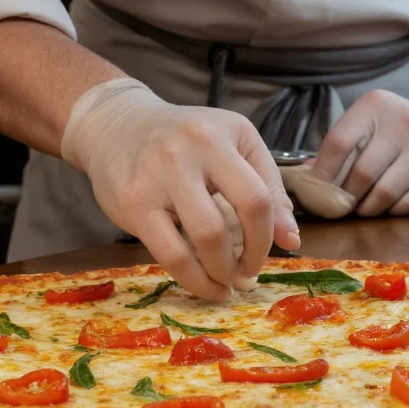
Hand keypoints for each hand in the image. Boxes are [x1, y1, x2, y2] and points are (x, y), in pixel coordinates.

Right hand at [61, 78, 300, 301]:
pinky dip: (191, 278)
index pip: (256, 198)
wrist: (116, 123)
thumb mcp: (235, 143)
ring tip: (223, 283)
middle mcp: (186, 152)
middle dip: (244, 260)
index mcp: (220, 136)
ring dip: (218, 274)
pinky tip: (201, 283)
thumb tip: (292, 240)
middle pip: (227, 224)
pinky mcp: (133, 203)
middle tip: (244, 275)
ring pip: (199, 242)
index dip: (267, 237)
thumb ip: (269, 186)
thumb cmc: (184, 138)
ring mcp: (155, 178)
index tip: (266, 255)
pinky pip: (168, 254)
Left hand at [310, 90, 408, 216]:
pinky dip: (389, 212)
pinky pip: (403, 207)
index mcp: (377, 105)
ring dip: (365, 209)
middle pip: (360, 174)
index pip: (339, 143)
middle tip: (338, 206)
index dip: (322, 174)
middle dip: (344, 197)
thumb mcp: (369, 126)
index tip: (315, 192)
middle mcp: (406, 123)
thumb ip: (338, 147)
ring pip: (382, 195)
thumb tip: (303, 178)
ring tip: (362, 207)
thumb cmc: (398, 133)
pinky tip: (387, 205)